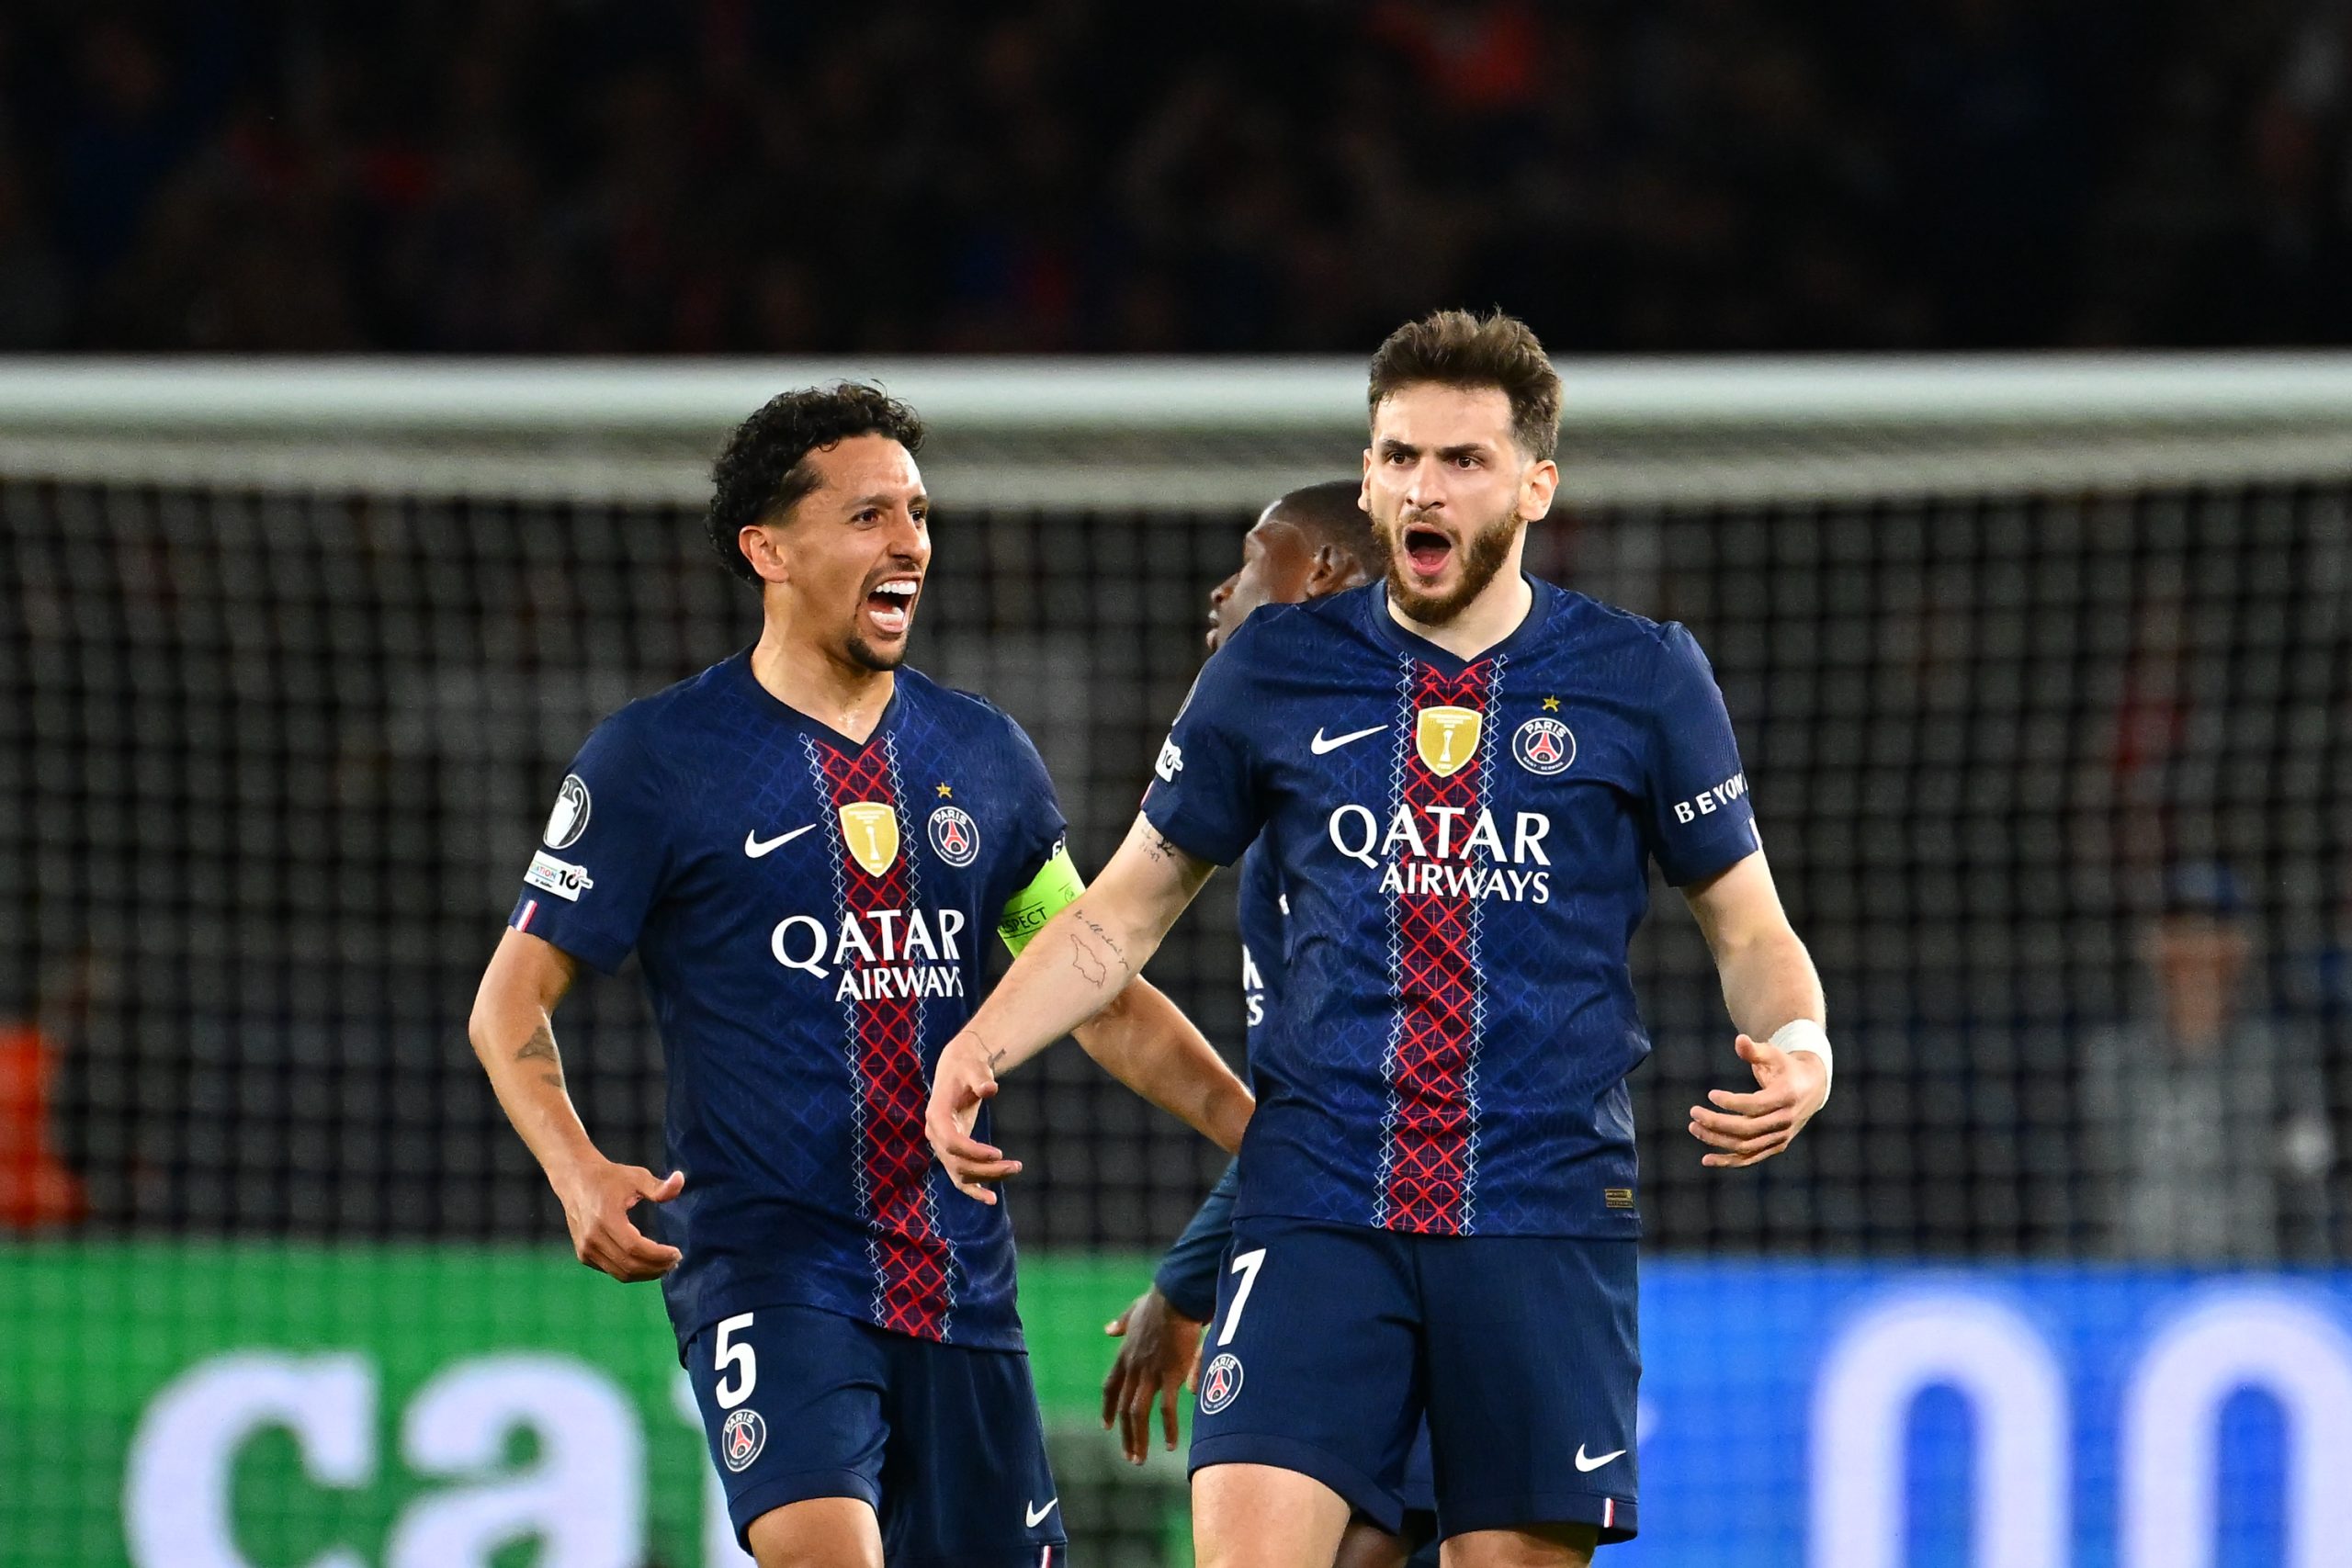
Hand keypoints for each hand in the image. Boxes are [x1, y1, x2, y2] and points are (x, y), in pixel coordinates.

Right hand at [551, 1156, 683, 1279]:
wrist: (575, 1179)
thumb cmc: (609, 1177)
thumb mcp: (636, 1177)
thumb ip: (658, 1186)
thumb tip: (680, 1180)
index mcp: (605, 1218)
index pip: (635, 1247)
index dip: (658, 1255)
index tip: (677, 1253)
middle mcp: (592, 1238)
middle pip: (629, 1265)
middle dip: (655, 1268)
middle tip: (674, 1262)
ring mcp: (585, 1249)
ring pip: (620, 1273)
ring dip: (645, 1274)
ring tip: (664, 1265)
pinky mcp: (583, 1255)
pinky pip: (611, 1270)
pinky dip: (631, 1271)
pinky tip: (646, 1263)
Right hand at [925, 1032, 1021, 1203]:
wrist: (958, 1069)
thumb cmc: (968, 1068)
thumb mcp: (974, 1068)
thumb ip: (981, 1079)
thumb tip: (991, 1089)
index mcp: (936, 1115)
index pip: (951, 1143)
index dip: (973, 1152)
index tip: (998, 1154)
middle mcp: (935, 1134)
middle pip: (958, 1162)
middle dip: (987, 1169)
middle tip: (1016, 1166)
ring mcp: (942, 1146)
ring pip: (961, 1173)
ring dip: (987, 1177)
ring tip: (1015, 1169)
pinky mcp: (952, 1151)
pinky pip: (960, 1177)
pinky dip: (974, 1189)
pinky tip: (992, 1199)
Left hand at [1101, 1287, 1206, 1463]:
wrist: (1176, 1297)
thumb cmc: (1160, 1301)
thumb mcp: (1134, 1310)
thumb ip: (1121, 1323)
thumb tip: (1108, 1330)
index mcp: (1125, 1355)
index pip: (1110, 1387)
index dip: (1107, 1408)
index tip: (1106, 1427)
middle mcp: (1133, 1368)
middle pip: (1122, 1407)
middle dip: (1125, 1435)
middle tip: (1129, 1455)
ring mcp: (1150, 1373)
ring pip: (1138, 1414)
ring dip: (1138, 1439)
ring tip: (1140, 1459)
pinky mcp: (1170, 1375)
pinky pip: (1166, 1409)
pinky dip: (1168, 1429)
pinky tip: (1170, 1445)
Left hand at [1689, 1032, 1827, 1168]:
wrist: (1811, 1086)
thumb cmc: (1785, 1066)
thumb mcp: (1773, 1054)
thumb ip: (1755, 1050)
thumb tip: (1739, 1039)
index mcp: (1786, 1097)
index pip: (1754, 1105)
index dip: (1731, 1103)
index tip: (1710, 1094)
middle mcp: (1785, 1120)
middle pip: (1747, 1129)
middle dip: (1717, 1122)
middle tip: (1693, 1112)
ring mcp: (1781, 1136)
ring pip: (1746, 1146)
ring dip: (1717, 1140)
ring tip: (1694, 1128)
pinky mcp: (1776, 1146)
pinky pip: (1751, 1158)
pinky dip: (1729, 1161)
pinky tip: (1706, 1160)